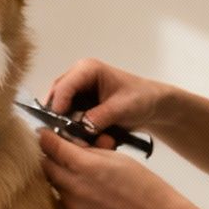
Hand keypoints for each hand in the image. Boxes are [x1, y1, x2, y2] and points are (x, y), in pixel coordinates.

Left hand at [37, 128, 187, 208]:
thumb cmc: (141, 182)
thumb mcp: (115, 156)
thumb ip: (88, 149)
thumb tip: (69, 141)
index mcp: (85, 166)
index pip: (51, 147)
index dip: (46, 137)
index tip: (45, 132)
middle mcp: (74, 188)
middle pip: (46, 166)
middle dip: (50, 155)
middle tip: (60, 149)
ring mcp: (73, 206)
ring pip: (53, 183)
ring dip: (59, 173)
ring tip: (77, 169)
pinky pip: (62, 199)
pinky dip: (67, 190)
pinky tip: (84, 187)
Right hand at [44, 60, 171, 149]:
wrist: (152, 105)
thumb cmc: (141, 98)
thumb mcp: (122, 108)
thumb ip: (99, 117)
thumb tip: (80, 128)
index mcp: (87, 69)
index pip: (64, 86)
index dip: (59, 106)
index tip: (59, 125)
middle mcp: (77, 78)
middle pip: (56, 98)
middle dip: (60, 118)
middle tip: (66, 137)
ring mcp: (76, 92)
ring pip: (60, 111)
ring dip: (67, 126)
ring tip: (79, 140)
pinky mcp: (79, 105)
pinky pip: (68, 118)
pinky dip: (74, 129)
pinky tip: (85, 139)